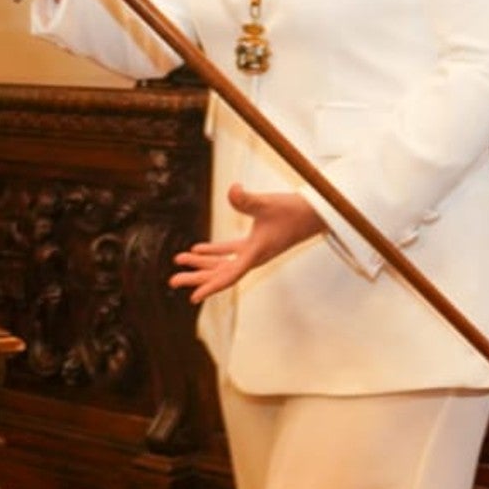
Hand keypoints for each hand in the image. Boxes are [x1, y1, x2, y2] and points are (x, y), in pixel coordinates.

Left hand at [171, 184, 326, 304]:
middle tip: (171, 280)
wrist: (316, 213)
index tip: (193, 297)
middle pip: (220, 274)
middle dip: (196, 278)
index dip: (211, 287)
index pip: (230, 275)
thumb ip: (248, 199)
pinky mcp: (255, 242)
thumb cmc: (294, 210)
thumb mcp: (268, 203)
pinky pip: (229, 252)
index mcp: (256, 253)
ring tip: (177, 263)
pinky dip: (212, 253)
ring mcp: (254, 251)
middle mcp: (253, 257)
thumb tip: (232, 191)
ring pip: (222, 264)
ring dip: (201, 265)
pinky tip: (196, 250)